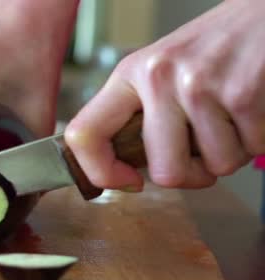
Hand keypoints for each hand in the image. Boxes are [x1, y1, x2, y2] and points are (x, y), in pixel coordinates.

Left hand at [64, 0, 264, 191]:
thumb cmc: (213, 47)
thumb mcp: (160, 71)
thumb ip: (140, 114)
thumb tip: (126, 168)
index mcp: (129, 75)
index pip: (84, 135)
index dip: (101, 173)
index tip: (128, 181)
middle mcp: (157, 78)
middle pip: (166, 173)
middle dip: (193, 174)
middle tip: (203, 151)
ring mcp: (198, 86)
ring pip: (216, 167)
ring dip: (231, 151)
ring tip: (231, 115)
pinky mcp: (241, 93)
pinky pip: (251, 149)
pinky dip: (257, 138)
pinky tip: (252, 107)